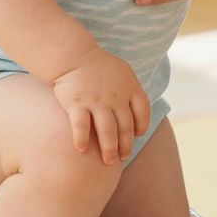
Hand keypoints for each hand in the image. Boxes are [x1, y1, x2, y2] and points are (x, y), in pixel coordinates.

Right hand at [51, 42, 150, 165]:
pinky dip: (82, 139)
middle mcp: (116, 96)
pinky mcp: (77, 103)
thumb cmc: (98, 66)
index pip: (143, 111)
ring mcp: (96, 100)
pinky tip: (81, 150)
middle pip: (126, 126)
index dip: (141, 126)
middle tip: (122, 157)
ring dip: (109, 148)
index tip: (137, 135)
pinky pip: (81, 126)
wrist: (73, 55)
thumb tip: (137, 112)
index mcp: (130, 86)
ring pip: (108, 131)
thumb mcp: (122, 72)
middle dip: (126, 145)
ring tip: (108, 161)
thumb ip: (131, 91)